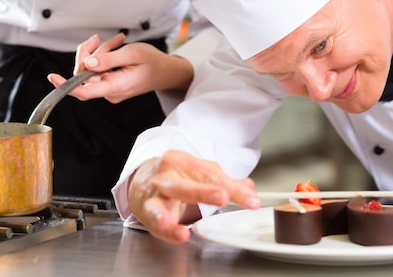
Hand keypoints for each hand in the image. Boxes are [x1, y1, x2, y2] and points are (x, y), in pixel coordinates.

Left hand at [47, 34, 193, 102]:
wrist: (167, 72)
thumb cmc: (154, 62)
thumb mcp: (132, 54)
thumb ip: (108, 59)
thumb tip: (87, 64)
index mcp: (116, 86)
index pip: (85, 91)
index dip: (66, 86)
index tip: (54, 78)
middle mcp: (110, 91)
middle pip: (85, 74)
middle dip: (90, 54)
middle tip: (100, 40)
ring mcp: (110, 89)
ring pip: (91, 70)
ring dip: (101, 53)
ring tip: (117, 43)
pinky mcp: (110, 85)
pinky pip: (98, 71)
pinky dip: (104, 58)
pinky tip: (116, 49)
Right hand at [128, 150, 260, 242]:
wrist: (140, 182)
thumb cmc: (173, 178)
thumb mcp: (197, 175)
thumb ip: (224, 183)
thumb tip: (249, 188)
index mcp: (183, 160)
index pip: (212, 174)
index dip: (233, 189)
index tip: (252, 201)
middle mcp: (169, 172)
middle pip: (193, 180)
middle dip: (208, 190)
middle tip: (225, 197)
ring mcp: (157, 189)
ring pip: (174, 192)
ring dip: (189, 201)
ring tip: (205, 206)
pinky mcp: (147, 209)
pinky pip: (158, 217)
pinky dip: (169, 227)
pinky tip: (180, 233)